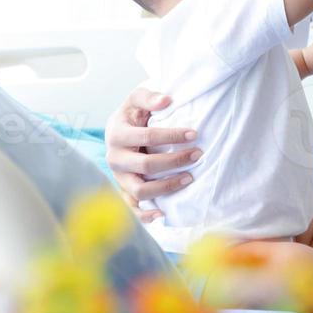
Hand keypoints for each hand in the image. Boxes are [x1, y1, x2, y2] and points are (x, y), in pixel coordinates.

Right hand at [103, 85, 200, 222]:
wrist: (117, 130)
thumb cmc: (131, 114)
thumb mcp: (136, 98)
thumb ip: (149, 97)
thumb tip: (167, 100)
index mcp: (117, 134)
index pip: (147, 136)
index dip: (172, 136)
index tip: (194, 134)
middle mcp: (114, 158)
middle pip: (146, 166)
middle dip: (175, 161)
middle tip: (198, 155)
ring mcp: (118, 177)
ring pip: (140, 190)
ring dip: (167, 187)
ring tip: (189, 178)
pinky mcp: (122, 190)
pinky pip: (132, 208)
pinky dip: (145, 215)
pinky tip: (163, 214)